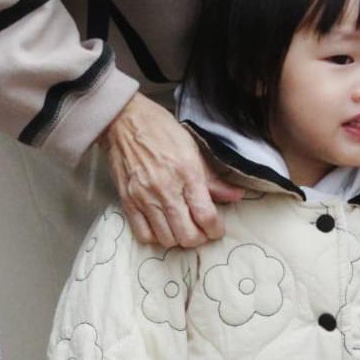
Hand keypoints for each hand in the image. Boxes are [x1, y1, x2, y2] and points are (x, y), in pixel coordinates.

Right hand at [100, 94, 241, 248]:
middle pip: (187, 235)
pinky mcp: (127, 202)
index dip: (216, 230)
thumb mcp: (193, 149)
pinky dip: (155, 236)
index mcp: (187, 173)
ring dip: (178, 239)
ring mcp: (144, 197)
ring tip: (182, 227)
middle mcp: (166, 189)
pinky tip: (161, 225)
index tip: (216, 229)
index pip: (206, 217)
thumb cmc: (160, 130)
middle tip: (201, 230)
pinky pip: (143, 234)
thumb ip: (213, 178)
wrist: (124, 121)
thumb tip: (235, 195)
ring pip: (167, 239)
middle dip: (199, 238)